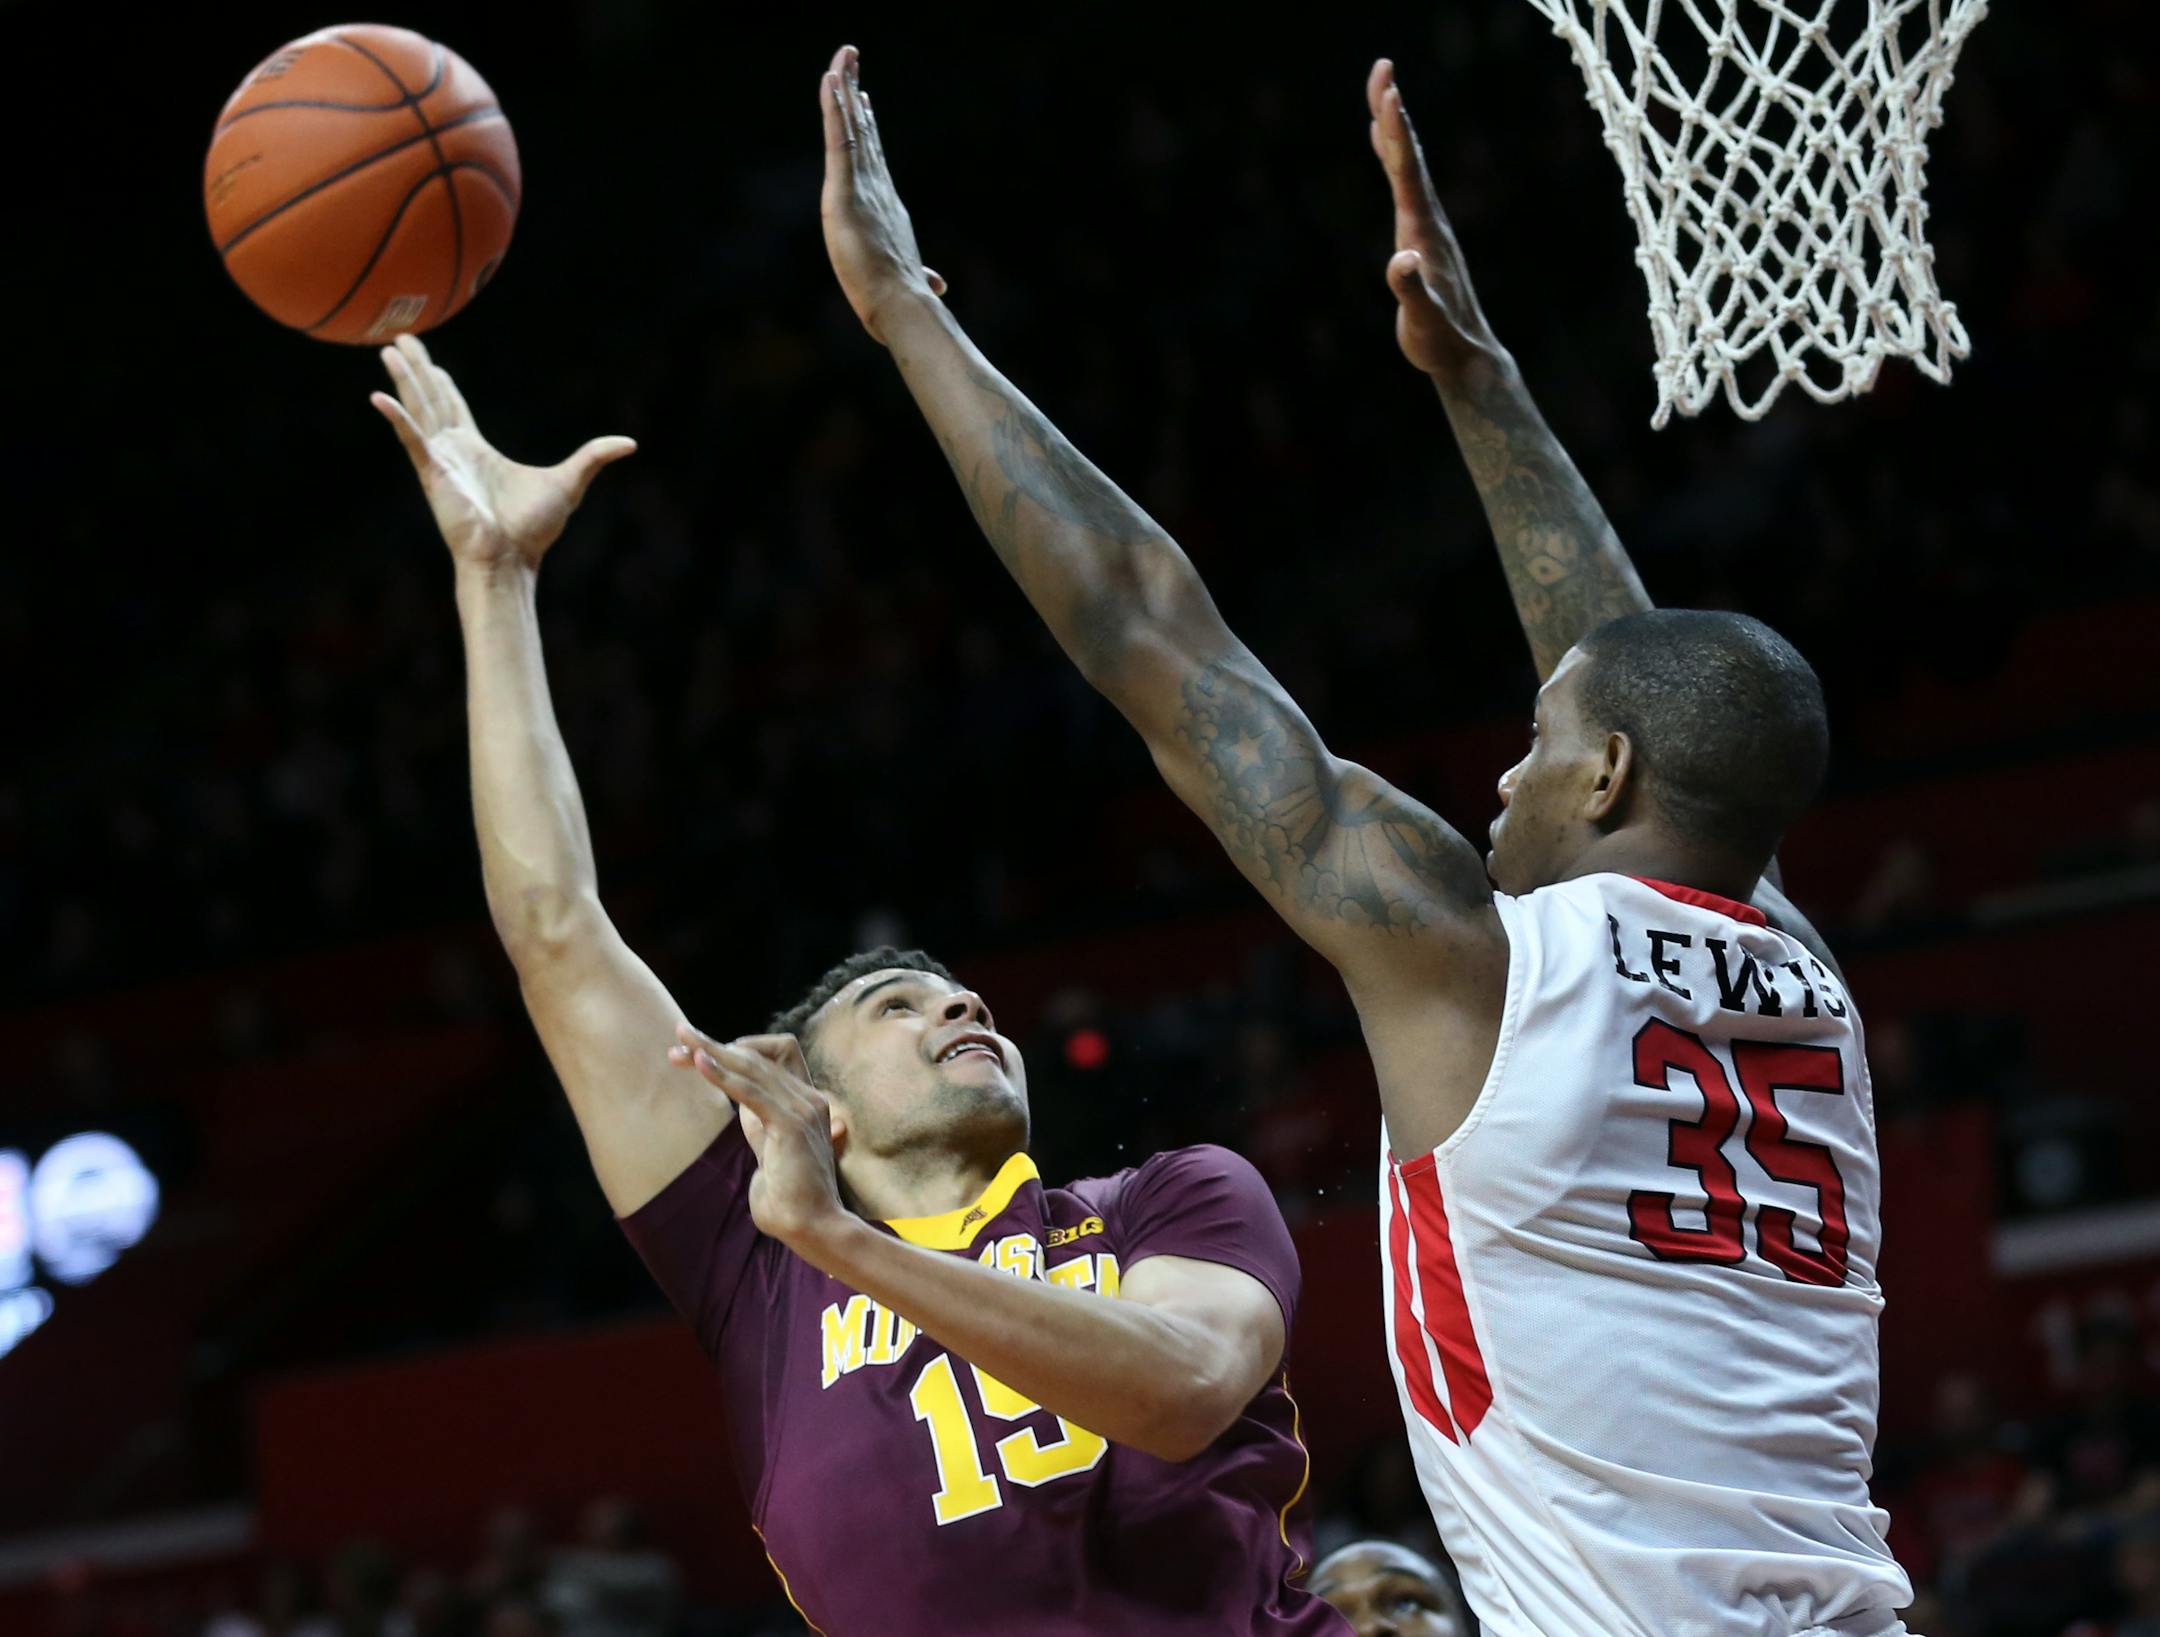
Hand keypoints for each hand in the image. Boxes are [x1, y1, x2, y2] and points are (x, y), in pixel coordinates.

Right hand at [371, 334, 635, 570]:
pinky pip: (412, 439)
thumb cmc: (533, 530)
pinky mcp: (433, 474)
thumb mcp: (570, 482)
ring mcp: (440, 461)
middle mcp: (453, 451)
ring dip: (404, 380)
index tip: (430, 360)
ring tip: (387, 350)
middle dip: (416, 368)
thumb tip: (629, 444)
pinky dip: (397, 418)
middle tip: (399, 338)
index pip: (454, 407)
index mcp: (477, 450)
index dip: (441, 382)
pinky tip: (378, 397)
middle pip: (431, 398)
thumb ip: (593, 457)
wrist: (512, 559)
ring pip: (418, 409)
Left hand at [670, 1024, 849, 1253]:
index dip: (742, 1047)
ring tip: (683, 1042)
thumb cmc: (789, 1200)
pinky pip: (750, 1090)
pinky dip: (722, 1075)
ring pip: (752, 1066)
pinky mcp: (790, 1124)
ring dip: (712, 1052)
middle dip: (715, 1045)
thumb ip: (759, 1123)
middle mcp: (808, 1098)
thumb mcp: (769, 1149)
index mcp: (806, 1102)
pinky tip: (699, 1064)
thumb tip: (740, 1103)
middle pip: (757, 1055)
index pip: (778, 1054)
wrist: (812, 1228)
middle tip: (680, 1035)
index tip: (704, 1053)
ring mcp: (803, 1109)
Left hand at [819, 44, 947, 344]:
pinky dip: (833, 109)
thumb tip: (938, 285)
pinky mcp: (845, 191)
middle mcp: (878, 187)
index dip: (867, 125)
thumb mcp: (910, 280)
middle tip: (850, 60)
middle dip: (855, 93)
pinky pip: (838, 139)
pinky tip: (829, 81)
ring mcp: (864, 185)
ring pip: (852, 126)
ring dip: (845, 88)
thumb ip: (922, 276)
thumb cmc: (905, 299)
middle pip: (864, 130)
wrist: (902, 305)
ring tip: (842, 56)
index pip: (873, 157)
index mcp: (886, 205)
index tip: (862, 98)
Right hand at [1366, 59, 1501, 380]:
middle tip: (1382, 68)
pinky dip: (1392, 156)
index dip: (1395, 133)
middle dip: (1392, 112)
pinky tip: (1381, 143)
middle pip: (1408, 156)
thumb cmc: (1441, 341)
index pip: (1407, 173)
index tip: (1388, 93)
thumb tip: (1402, 261)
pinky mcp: (1420, 236)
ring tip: (1381, 90)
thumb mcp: (1423, 321)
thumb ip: (1411, 291)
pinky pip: (1403, 184)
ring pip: (1406, 166)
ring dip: (1392, 127)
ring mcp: (1426, 225)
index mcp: (1424, 231)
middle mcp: (1428, 219)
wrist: (1466, 356)